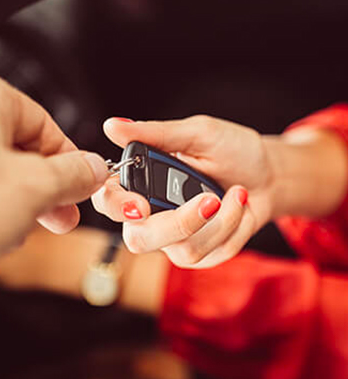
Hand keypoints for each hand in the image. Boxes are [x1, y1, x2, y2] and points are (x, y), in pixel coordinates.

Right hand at [92, 116, 274, 267]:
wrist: (268, 174)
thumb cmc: (230, 149)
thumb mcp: (195, 133)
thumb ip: (154, 133)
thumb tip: (113, 125)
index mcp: (141, 181)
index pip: (108, 201)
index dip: (115, 207)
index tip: (141, 204)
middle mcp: (151, 213)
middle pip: (139, 239)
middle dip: (178, 224)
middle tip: (209, 199)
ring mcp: (175, 237)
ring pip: (182, 250)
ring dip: (220, 220)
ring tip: (236, 192)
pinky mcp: (201, 253)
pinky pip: (211, 253)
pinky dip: (233, 226)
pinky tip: (238, 206)